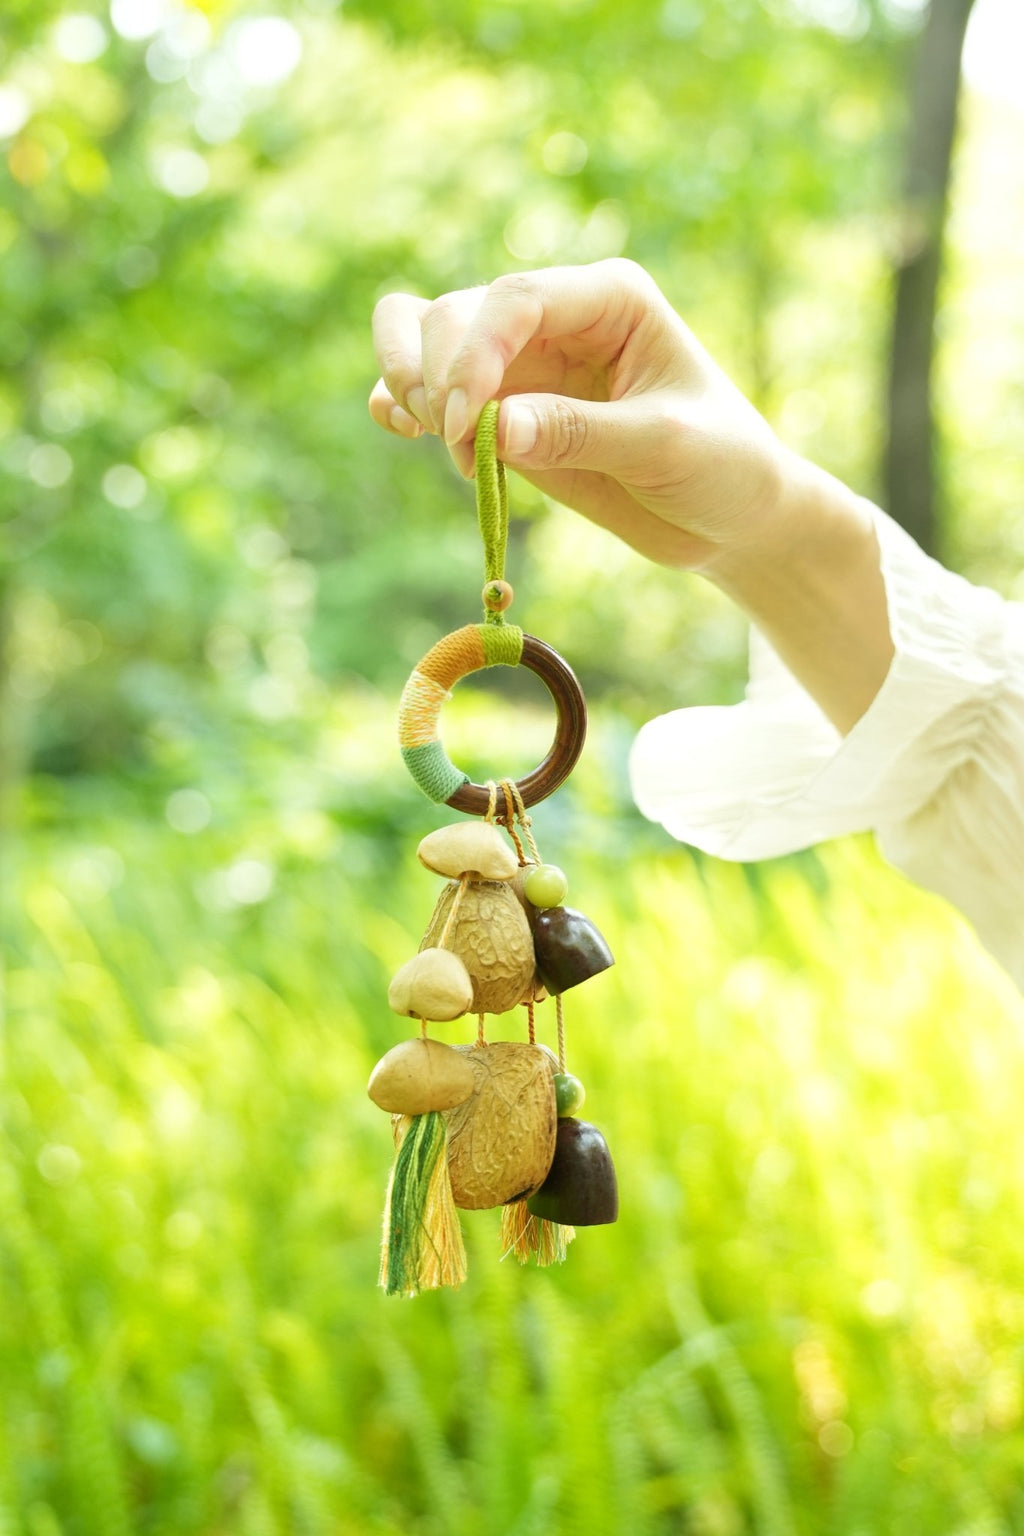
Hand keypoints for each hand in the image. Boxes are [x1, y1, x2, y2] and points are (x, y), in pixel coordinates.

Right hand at [369, 258, 793, 570]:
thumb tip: (493, 426)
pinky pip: (427, 391)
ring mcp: (523, 363)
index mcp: (608, 299)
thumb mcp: (662, 447)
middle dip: (439, 377)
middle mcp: (557, 318)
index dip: (474, 354)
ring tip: (448, 446)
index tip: (463, 425)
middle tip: (462, 450)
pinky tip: (403, 431)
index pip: (515, 298)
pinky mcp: (502, 411)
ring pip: (426, 340)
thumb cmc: (720, 467)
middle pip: (455, 314)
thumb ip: (580, 432)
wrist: (728, 519)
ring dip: (414, 387)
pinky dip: (401, 405)